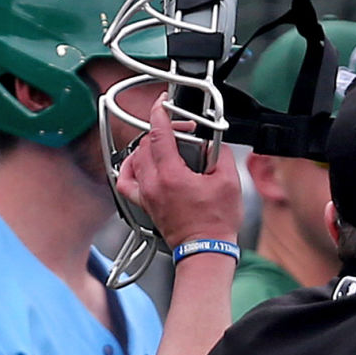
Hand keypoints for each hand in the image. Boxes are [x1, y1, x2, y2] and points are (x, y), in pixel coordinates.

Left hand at [114, 101, 241, 248]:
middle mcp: (153, 183)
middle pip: (146, 144)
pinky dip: (129, 168)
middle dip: (162, 132)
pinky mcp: (144, 204)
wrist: (205, 249)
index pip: (158, 134)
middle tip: (181, 133)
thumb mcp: (229, 183)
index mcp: (172, 175)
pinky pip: (126, 181)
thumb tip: (215, 144)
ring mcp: (146, 194)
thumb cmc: (216, 223)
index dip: (160, 114)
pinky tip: (137, 165)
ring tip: (163, 147)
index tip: (162, 104)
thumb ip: (221, 156)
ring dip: (147, 148)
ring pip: (135, 159)